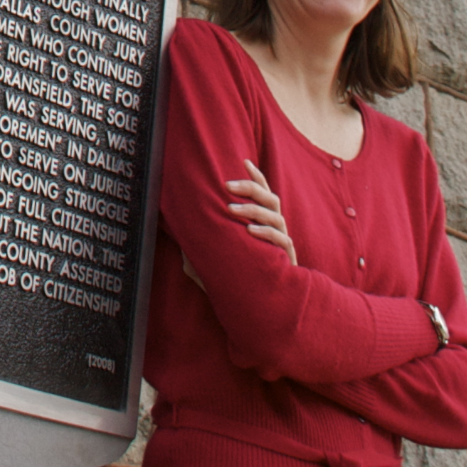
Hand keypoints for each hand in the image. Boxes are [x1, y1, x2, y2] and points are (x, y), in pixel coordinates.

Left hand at [181, 160, 296, 292]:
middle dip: (249, 188)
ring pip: (275, 216)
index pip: (263, 193)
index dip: (256, 177)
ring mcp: (282, 242)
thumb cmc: (240, 278)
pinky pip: (281, 240)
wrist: (263, 305)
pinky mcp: (286, 258)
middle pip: (270, 198)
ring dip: (253, 210)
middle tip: (226, 186)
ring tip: (231, 209)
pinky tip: (250, 231)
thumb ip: (203, 249)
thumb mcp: (218, 259)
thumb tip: (180, 241)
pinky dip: (266, 233)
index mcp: (264, 221)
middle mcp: (275, 228)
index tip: (243, 161)